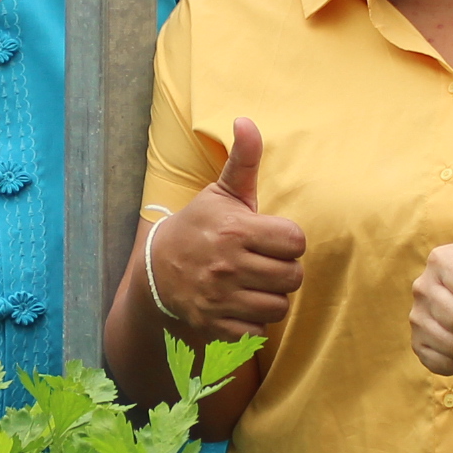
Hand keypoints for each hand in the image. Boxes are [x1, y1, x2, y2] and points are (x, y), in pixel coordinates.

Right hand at [147, 118, 304, 336]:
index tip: (272, 238)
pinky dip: (255, 322)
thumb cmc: (200, 226)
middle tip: (266, 263)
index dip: (289, 241)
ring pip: (279, 306)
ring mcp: (221, 298)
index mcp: (236, 230)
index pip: (295, 242)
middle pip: (293, 277)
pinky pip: (257, 332)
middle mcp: (228, 265)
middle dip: (284, 270)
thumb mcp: (221, 192)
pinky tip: (243, 304)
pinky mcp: (215, 324)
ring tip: (257, 284)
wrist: (157, 268)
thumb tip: (245, 120)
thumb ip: (243, 160)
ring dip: (272, 296)